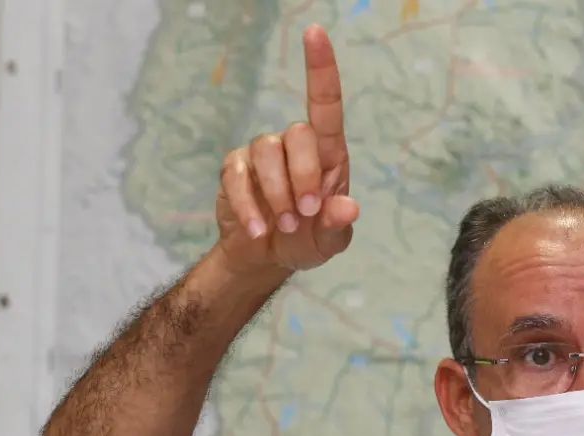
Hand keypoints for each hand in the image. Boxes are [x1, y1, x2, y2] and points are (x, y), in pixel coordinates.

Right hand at [215, 24, 357, 273]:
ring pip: (265, 153)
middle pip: (297, 135)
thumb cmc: (308, 240)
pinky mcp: (235, 169)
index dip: (321, 68)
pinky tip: (258, 230)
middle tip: (303, 216)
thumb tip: (348, 208)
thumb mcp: (330, 241)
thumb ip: (338, 225)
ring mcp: (262, 154)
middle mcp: (295, 146)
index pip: (325, 104)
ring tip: (283, 228)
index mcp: (328, 155)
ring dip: (276, 195)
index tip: (316, 32)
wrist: (268, 255)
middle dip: (302, 177)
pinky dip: (248, 205)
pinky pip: (237, 176)